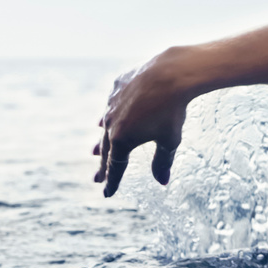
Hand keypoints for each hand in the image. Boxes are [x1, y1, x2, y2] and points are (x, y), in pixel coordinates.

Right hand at [93, 55, 188, 196]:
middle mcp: (111, 123)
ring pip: (105, 127)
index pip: (116, 166)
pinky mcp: (117, 86)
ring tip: (94, 152)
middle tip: (97, 178)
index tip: (107, 193)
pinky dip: (108, 117)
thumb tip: (162, 182)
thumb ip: (163, 162)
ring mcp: (111, 103)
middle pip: (106, 149)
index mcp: (122, 140)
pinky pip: (110, 106)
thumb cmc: (173, 110)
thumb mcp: (169, 140)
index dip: (112, 181)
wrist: (171, 74)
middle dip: (103, 165)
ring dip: (102, 141)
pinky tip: (104, 121)